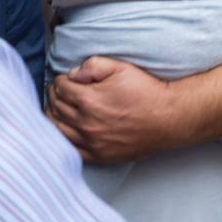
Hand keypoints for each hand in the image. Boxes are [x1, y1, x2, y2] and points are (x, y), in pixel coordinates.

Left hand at [46, 57, 186, 163]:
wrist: (169, 118)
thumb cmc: (146, 92)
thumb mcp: (121, 67)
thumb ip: (92, 65)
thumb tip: (72, 74)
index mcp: (89, 100)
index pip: (59, 88)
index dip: (59, 79)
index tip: (64, 79)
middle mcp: (86, 124)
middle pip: (54, 108)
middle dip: (53, 95)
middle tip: (58, 91)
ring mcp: (92, 143)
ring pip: (56, 129)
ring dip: (53, 115)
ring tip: (58, 107)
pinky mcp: (99, 156)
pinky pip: (69, 149)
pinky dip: (61, 138)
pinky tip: (65, 129)